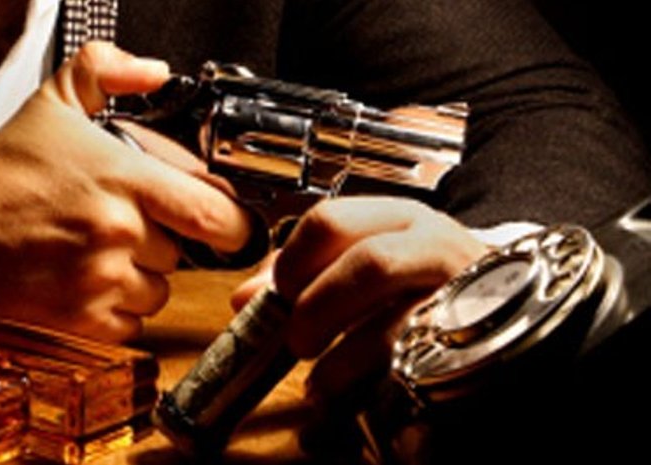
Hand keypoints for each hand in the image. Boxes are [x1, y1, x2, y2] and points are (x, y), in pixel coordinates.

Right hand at [0, 42, 251, 341]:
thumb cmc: (4, 169)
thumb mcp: (56, 100)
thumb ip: (107, 69)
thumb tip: (154, 71)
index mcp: (124, 180)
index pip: (215, 214)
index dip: (233, 223)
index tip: (227, 222)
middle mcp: (118, 233)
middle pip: (185, 254)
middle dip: (169, 241)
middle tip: (136, 225)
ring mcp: (100, 281)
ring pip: (159, 291)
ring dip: (144, 277)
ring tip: (107, 252)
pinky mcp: (81, 319)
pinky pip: (131, 325)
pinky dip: (120, 310)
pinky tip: (93, 282)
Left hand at [231, 196, 486, 399]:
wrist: (501, 295)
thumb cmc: (420, 279)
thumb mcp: (365, 259)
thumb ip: (305, 274)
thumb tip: (246, 297)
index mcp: (397, 217)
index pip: (330, 221)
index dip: (292, 263)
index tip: (278, 298)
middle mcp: (434, 245)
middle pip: (369, 264)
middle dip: (319, 308)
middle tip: (297, 339)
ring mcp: (460, 292)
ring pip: (399, 323)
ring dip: (344, 360)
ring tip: (320, 382)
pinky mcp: (472, 339)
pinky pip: (419, 366)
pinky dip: (376, 390)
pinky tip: (356, 399)